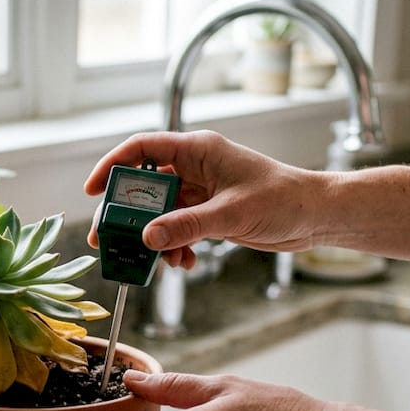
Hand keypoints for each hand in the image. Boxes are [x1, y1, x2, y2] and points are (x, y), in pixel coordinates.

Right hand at [84, 130, 325, 268]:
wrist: (316, 216)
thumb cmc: (284, 200)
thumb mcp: (231, 214)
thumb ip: (187, 225)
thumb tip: (147, 237)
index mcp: (198, 150)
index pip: (142, 149)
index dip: (112, 166)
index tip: (93, 191)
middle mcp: (195, 166)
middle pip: (144, 186)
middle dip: (129, 215)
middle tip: (110, 240)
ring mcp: (201, 190)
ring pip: (160, 212)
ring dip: (155, 238)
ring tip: (160, 260)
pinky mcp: (209, 212)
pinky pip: (178, 228)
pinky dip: (175, 245)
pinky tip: (185, 262)